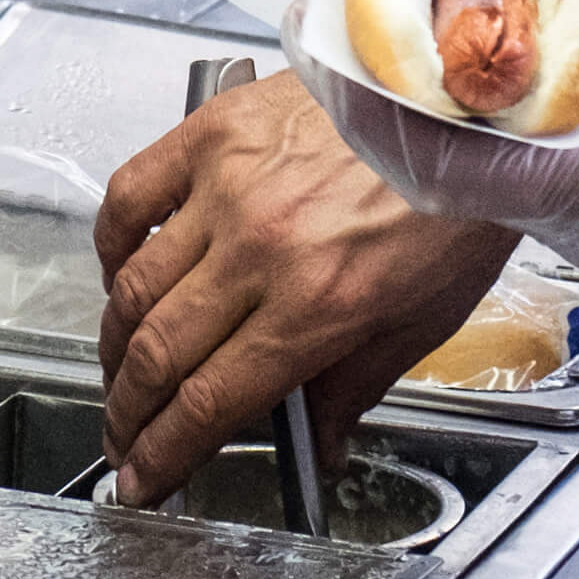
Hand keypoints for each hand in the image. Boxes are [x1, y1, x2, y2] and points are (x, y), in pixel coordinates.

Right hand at [94, 70, 516, 506]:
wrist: (468, 101)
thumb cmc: (459, 198)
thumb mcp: (425, 318)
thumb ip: (356, 386)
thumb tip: (321, 448)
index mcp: (319, 306)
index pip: (210, 401)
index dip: (163, 453)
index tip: (142, 478)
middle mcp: (262, 250)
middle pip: (159, 354)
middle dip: (127, 412)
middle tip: (120, 437)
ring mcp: (228, 189)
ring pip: (133, 288)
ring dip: (113, 344)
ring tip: (118, 370)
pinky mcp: (213, 134)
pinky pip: (130, 197)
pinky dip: (110, 244)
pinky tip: (119, 271)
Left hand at [304, 0, 578, 307]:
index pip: (460, 156)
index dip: (381, 104)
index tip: (331, 54)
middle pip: (452, 168)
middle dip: (384, 99)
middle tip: (331, 31)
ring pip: (482, 178)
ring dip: (431, 112)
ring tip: (385, 40)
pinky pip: (525, 181)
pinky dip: (483, 129)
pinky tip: (466, 81)